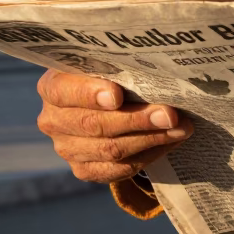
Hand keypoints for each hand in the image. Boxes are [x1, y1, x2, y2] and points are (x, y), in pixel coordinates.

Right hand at [36, 69, 193, 182]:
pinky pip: (119, 169)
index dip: (90, 94)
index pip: (64, 91)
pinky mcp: (84, 170)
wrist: (103, 105)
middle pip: (94, 125)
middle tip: (170, 114)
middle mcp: (53, 120)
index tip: (118, 95)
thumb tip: (156, 70)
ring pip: (111, 150)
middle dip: (137, 119)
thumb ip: (119, 66)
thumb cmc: (110, 76)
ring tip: (181, 128)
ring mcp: (67, 149)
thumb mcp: (107, 64)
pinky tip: (171, 141)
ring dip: (151, 138)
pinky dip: (150, 155)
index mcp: (52, 87)